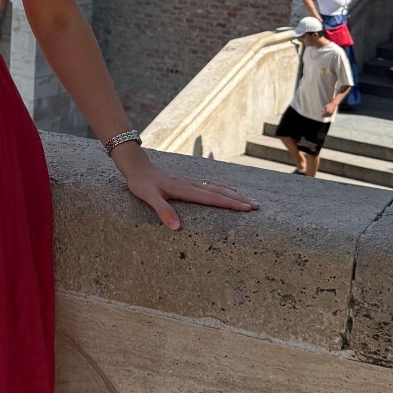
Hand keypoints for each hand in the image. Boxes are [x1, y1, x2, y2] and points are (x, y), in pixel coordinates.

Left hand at [114, 150, 260, 232]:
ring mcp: (189, 182)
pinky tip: (226, 190)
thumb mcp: (148, 197)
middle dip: (239, 199)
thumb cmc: (140, 182)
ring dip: (233, 193)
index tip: (247, 208)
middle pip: (219, 192)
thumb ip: (163, 211)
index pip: (212, 198)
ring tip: (248, 199)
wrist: (135, 165)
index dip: (230, 204)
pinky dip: (221, 188)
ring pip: (216, 187)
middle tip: (257, 206)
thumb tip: (176, 227)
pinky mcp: (186, 182)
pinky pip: (209, 184)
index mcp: (185, 190)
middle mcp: (190, 184)